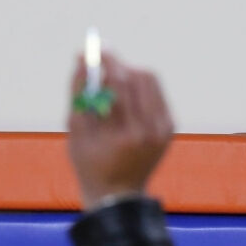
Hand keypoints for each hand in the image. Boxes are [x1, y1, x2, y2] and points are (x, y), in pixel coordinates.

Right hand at [66, 53, 173, 209]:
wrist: (118, 195)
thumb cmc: (90, 164)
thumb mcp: (76, 129)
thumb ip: (78, 91)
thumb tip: (81, 58)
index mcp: (126, 133)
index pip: (120, 83)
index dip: (107, 61)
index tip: (95, 50)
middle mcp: (151, 130)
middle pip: (140, 78)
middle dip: (119, 66)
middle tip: (101, 66)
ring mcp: (164, 130)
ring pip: (151, 82)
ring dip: (130, 76)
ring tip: (111, 87)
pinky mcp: (169, 128)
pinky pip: (156, 95)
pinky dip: (140, 90)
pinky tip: (125, 101)